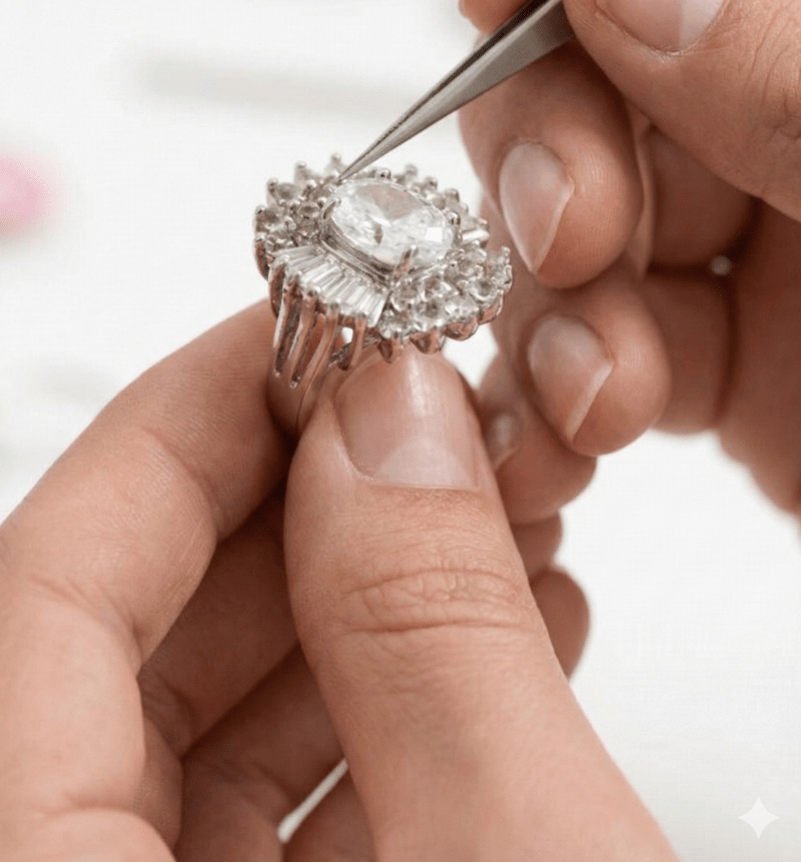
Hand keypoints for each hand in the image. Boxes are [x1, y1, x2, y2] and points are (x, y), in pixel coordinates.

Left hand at [0, 302, 606, 859]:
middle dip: (299, 511)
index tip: (311, 336)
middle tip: (420, 428)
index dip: (187, 424)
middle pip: (128, 642)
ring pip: (204, 727)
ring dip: (362, 612)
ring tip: (492, 536)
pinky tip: (495, 661)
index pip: (42, 583)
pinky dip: (379, 726)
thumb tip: (395, 425)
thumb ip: (433, 630)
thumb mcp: (511, 858)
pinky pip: (263, 818)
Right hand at [460, 0, 800, 512]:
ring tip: (601, 393)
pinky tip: (576, 430)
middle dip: (555, 148)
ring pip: (571, 212)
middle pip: (597, 60)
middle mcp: (792, 107)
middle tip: (571, 235)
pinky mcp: (711, 346)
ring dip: (555, 304)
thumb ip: (792, 73)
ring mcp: (748, 229)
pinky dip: (561, 386)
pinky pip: (590, 336)